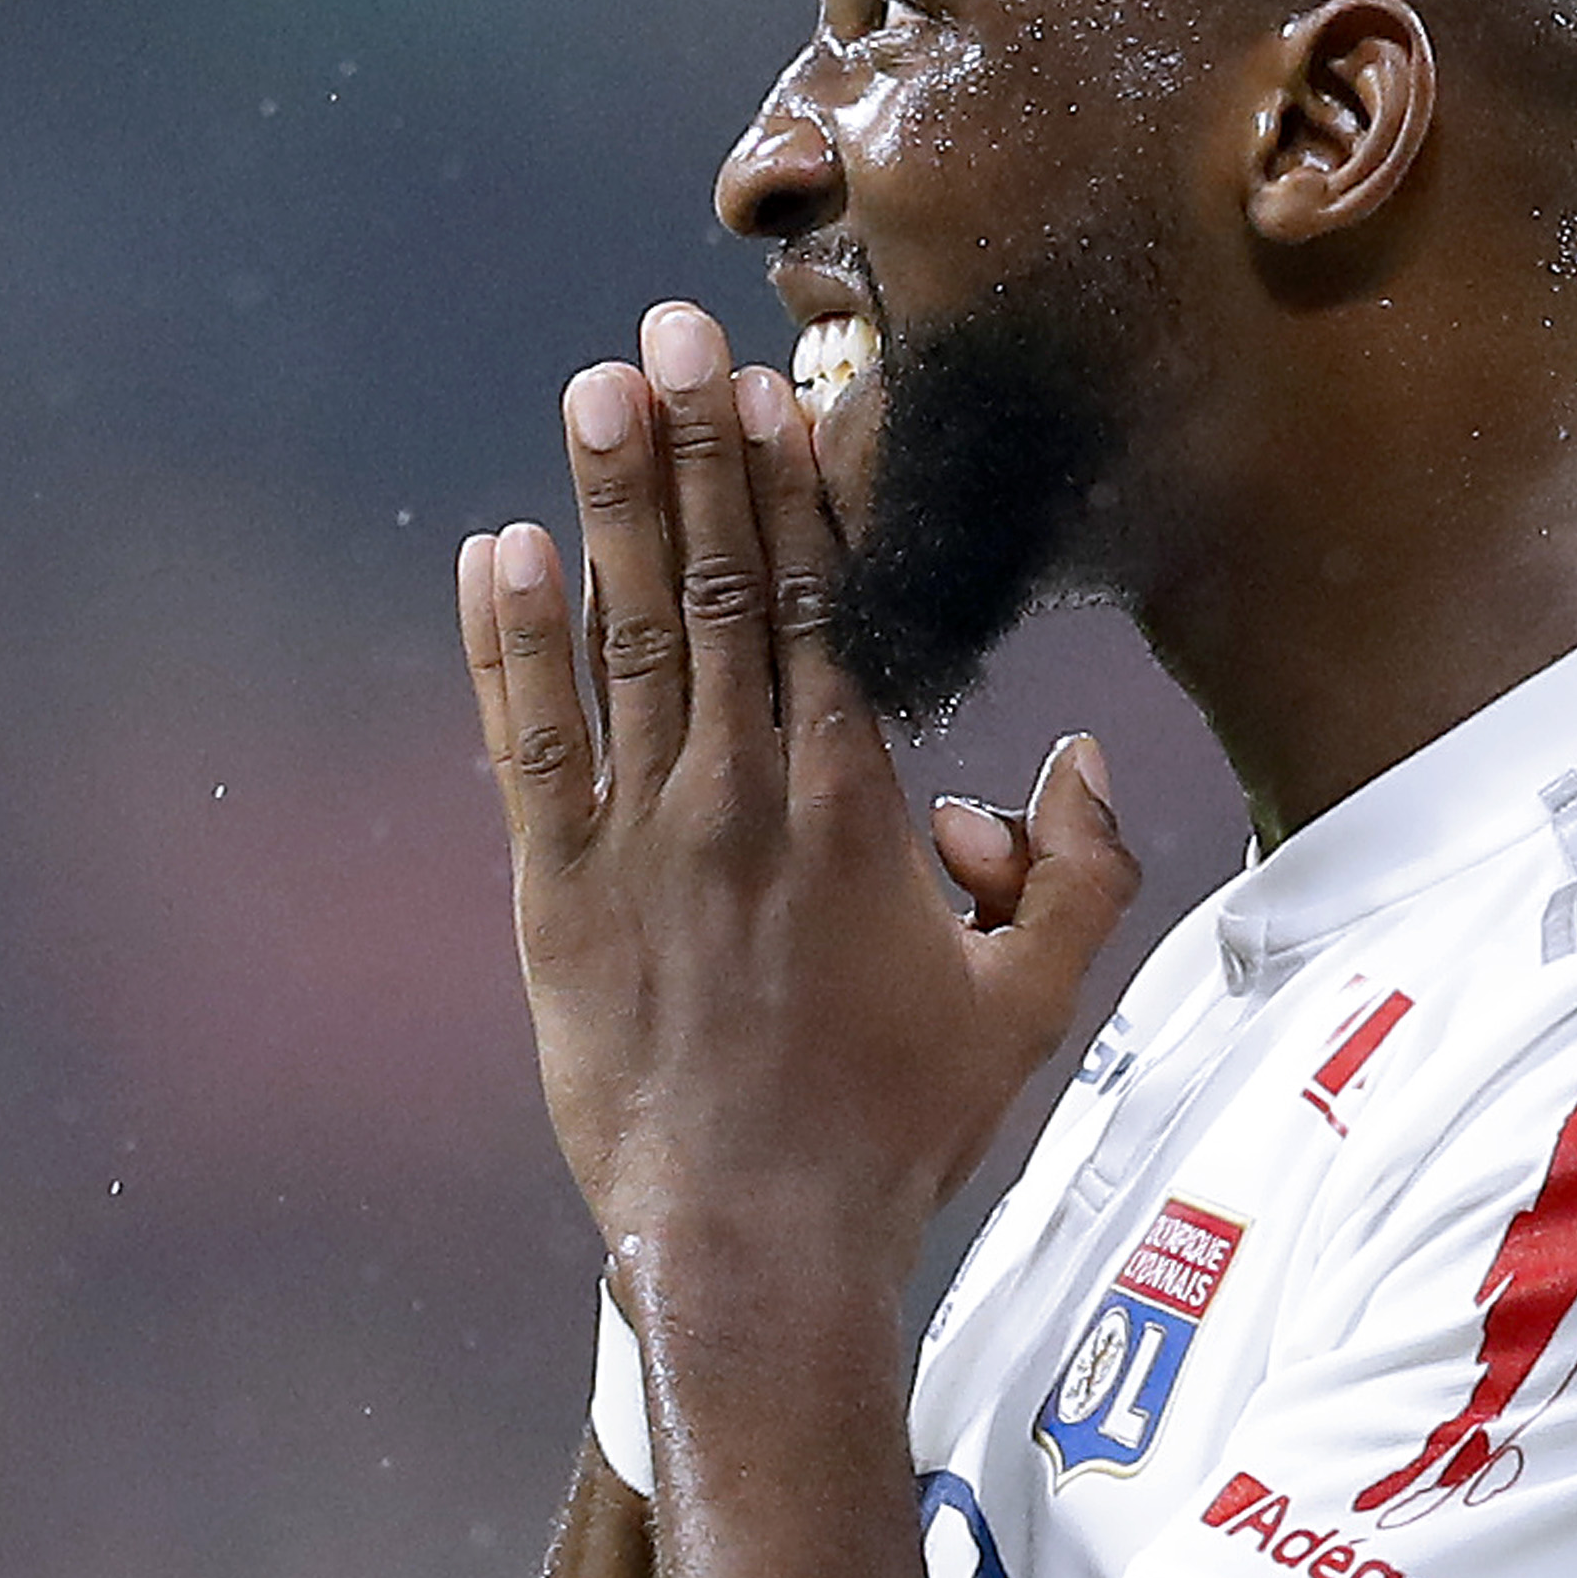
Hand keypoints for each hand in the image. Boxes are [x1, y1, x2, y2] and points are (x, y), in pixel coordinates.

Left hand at [457, 303, 1139, 1263]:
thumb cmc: (895, 1132)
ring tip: (591, 390)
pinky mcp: (556, 895)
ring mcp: (639, 839)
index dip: (793, 485)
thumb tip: (1077, 762)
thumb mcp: (1031, 1007)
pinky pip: (529, 744)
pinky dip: (509, 645)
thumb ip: (1080, 872)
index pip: (820, 605)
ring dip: (607, 506)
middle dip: (693, 448)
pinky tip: (495, 551)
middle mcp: (740, 796)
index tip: (775, 387)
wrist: (752, 1245)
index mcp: (851, 807)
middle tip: (667, 332)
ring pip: (624, 638)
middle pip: (718, 585)